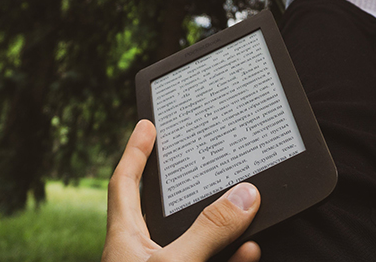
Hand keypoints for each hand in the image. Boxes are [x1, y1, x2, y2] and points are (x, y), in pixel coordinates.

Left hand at [102, 119, 261, 261]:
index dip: (134, 152)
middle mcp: (140, 254)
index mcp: (125, 239)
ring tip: (244, 205)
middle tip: (202, 158)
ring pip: (195, 242)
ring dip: (221, 227)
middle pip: (162, 209)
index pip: (125, 183)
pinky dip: (232, 258)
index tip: (146, 126)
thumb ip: (207, 230)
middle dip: (185, 184)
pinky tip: (250, 249)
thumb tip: (243, 196)